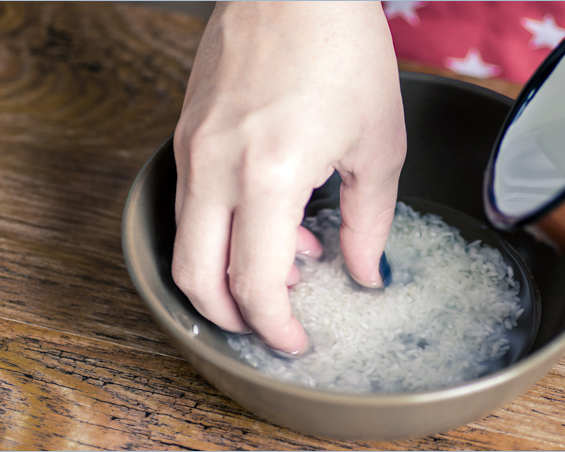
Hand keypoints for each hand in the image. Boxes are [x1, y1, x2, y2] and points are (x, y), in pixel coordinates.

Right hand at [172, 1, 405, 354]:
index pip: (255, 284)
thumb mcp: (378, 146)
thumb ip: (370, 222)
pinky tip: (270, 219)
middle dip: (231, 318)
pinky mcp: (186, 133)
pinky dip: (221, 233)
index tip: (296, 341)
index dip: (276, 327)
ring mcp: (192, 148)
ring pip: (186, 243)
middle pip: (195, 277)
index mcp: (270, 176)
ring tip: (287, 264)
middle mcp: (215, 167)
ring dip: (227, 273)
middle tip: (273, 325)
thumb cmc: (343, 50)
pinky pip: (191, 203)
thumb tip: (366, 271)